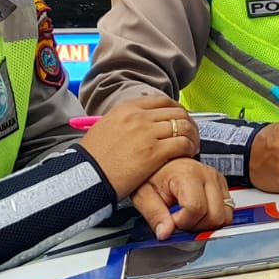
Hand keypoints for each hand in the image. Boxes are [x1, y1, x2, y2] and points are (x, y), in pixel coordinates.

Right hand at [78, 96, 198, 198]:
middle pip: (177, 112)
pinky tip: (188, 155)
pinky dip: (189, 148)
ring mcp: (147, 133)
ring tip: (192, 147)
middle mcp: (138, 117)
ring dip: (192, 136)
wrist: (86, 176)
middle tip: (190, 135)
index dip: (177, 111)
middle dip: (188, 123)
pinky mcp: (154, 152)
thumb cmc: (94, 157)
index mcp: (127, 108)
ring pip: (184, 126)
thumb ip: (126, 120)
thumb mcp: (106, 127)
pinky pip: (183, 144)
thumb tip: (143, 121)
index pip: (163, 101)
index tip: (181, 121)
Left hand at [132, 158, 232, 239]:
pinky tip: (198, 214)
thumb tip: (165, 233)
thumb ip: (154, 214)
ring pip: (225, 216)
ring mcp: (218, 180)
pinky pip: (227, 211)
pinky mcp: (222, 186)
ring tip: (189, 218)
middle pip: (215, 216)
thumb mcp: (144, 195)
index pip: (196, 209)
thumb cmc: (153, 174)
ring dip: (208, 224)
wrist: (162, 162)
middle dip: (197, 226)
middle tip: (180, 220)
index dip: (182, 222)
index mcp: (188, 175)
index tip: (171, 219)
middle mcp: (208, 175)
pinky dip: (214, 218)